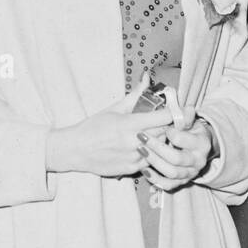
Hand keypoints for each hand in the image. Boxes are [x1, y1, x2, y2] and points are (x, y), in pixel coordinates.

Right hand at [45, 83, 173, 178]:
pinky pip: (150, 162)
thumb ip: (136, 94)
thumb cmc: (94, 127)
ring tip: (148, 135)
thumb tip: (147, 77)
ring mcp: (134, 157)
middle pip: (165, 133)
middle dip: (165, 126)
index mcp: (130, 124)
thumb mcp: (115, 108)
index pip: (164, 118)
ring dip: (159, 141)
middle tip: (159, 122)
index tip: (170, 111)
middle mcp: (134, 142)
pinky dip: (149, 154)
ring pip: (160, 149)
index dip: (171, 113)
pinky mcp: (131, 170)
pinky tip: (140, 148)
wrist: (76, 150)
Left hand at [139, 104, 213, 190]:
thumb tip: (187, 108)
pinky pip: (168, 185)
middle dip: (157, 147)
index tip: (161, 126)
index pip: (183, 139)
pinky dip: (155, 179)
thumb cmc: (189, 131)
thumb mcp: (190, 121)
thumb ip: (185, 116)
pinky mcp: (181, 182)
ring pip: (171, 172)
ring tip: (141, 150)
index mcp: (202, 143)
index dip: (170, 133)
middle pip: (176, 158)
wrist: (197, 148)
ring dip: (154, 161)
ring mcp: (190, 173)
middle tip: (142, 137)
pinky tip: (144, 169)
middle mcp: (198, 161)